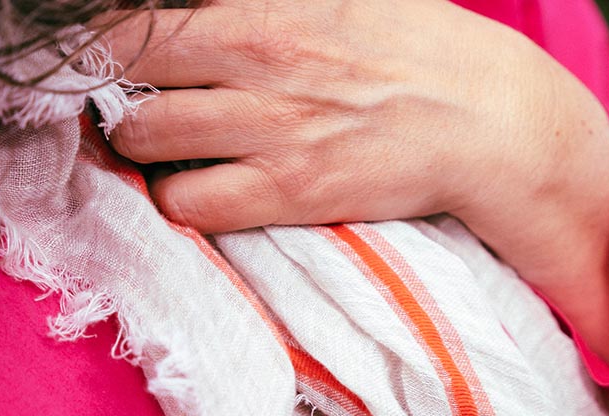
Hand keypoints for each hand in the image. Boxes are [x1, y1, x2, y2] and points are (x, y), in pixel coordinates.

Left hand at [99, 0, 608, 386]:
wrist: (493, 123)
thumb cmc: (424, 52)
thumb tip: (224, 6)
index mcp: (268, 4)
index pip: (143, 16)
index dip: (115, 42)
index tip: (124, 61)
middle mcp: (259, 57)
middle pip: (127, 75)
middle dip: (123, 94)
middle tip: (148, 108)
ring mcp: (273, 128)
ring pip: (145, 139)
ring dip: (149, 149)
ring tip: (176, 152)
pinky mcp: (292, 191)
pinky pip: (190, 203)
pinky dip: (185, 201)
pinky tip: (211, 192)